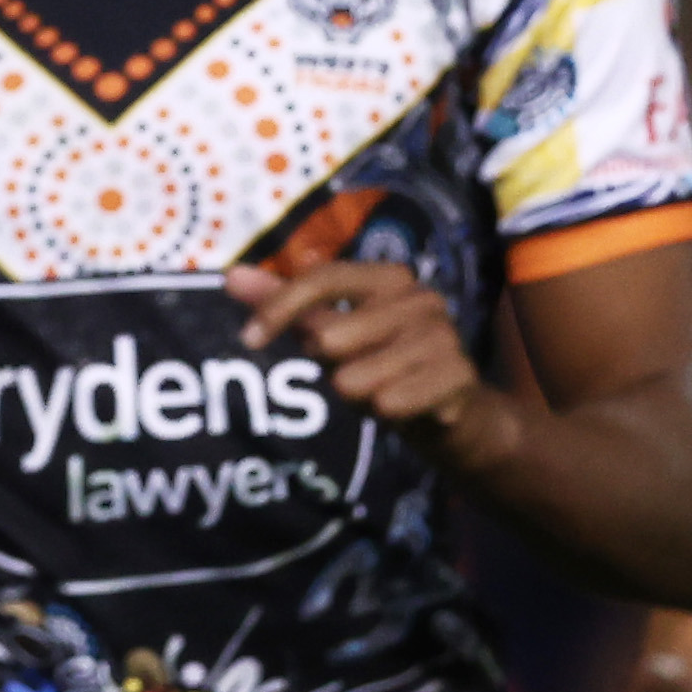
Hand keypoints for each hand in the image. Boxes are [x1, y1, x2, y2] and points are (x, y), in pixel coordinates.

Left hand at [227, 258, 488, 449]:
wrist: (456, 416)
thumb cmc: (386, 365)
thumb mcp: (333, 334)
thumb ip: (286, 304)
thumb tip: (231, 275)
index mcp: (389, 278)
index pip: (322, 279)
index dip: (279, 308)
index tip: (248, 340)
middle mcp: (421, 297)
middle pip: (332, 334)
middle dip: (328, 367)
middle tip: (353, 375)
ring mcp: (445, 335)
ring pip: (358, 376)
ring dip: (358, 396)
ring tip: (380, 393)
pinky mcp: (459, 376)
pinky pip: (393, 402)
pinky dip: (388, 413)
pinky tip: (401, 408)